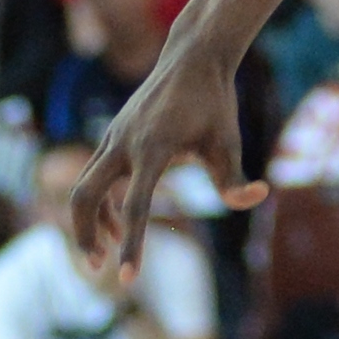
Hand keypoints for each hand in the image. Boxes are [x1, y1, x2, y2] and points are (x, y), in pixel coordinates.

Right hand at [70, 43, 263, 278]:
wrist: (192, 59)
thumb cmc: (215, 103)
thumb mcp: (228, 142)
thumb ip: (234, 179)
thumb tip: (254, 198)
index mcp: (152, 148)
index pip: (136, 206)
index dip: (132, 245)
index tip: (125, 279)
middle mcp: (123, 143)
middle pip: (83, 196)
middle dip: (84, 235)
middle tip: (97, 267)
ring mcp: (112, 138)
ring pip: (84, 187)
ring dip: (91, 221)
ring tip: (110, 250)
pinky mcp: (111, 136)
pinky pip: (93, 175)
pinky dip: (100, 201)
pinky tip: (120, 219)